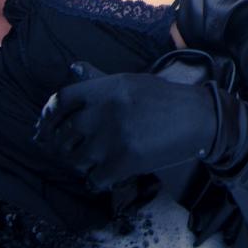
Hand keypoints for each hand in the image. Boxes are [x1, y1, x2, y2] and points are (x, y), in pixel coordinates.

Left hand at [34, 62, 217, 188]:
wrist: (199, 118)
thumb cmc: (165, 99)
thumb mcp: (131, 81)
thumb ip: (100, 80)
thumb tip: (73, 67)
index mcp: (108, 87)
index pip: (62, 100)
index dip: (49, 115)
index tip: (47, 126)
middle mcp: (106, 110)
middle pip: (64, 132)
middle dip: (63, 144)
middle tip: (72, 149)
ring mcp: (114, 137)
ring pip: (76, 158)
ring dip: (81, 162)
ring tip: (94, 160)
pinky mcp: (124, 161)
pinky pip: (94, 178)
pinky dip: (97, 179)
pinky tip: (107, 173)